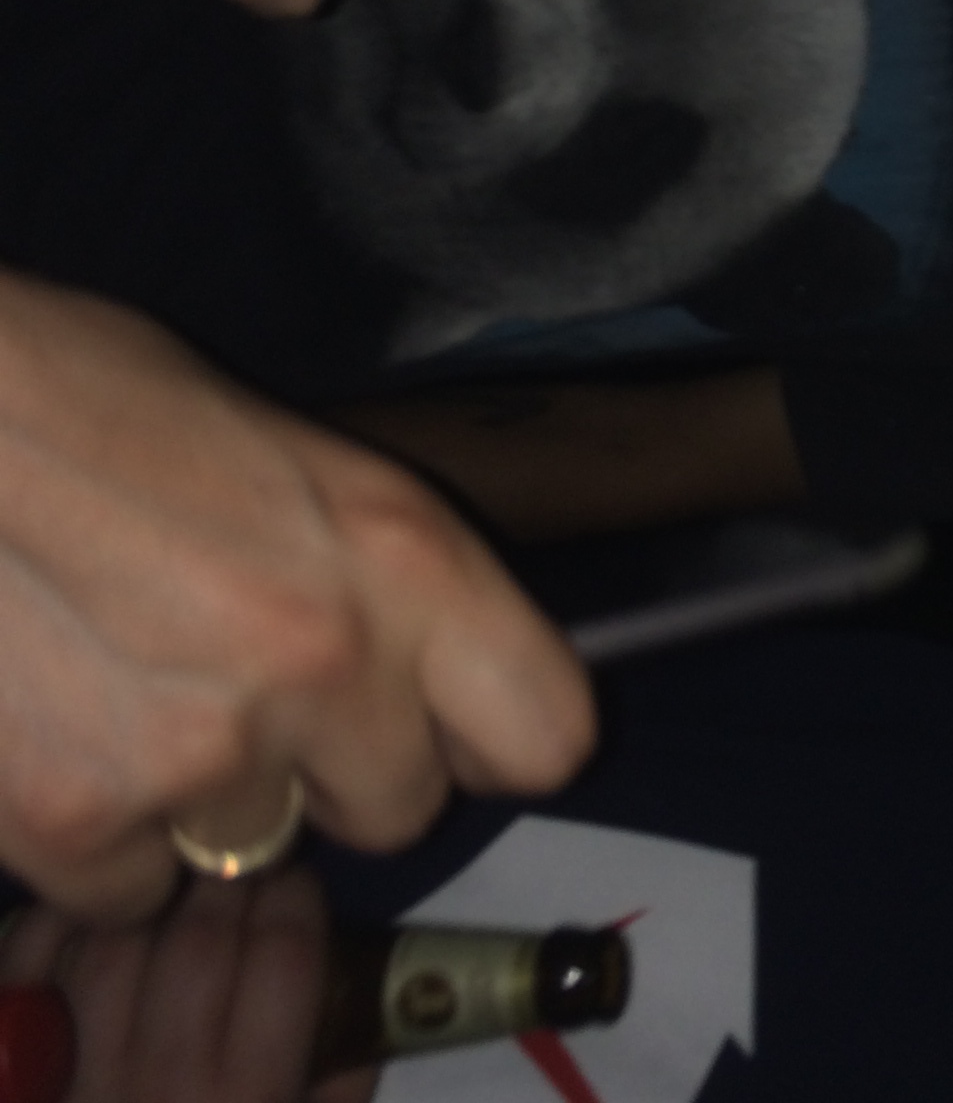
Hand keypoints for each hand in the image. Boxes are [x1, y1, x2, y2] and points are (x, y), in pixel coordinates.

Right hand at [0, 268, 593, 923]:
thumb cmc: (107, 401)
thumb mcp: (310, 462)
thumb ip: (391, 581)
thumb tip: (440, 670)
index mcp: (409, 556)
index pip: (549, 733)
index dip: (496, 741)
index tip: (457, 728)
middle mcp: (328, 662)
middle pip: (405, 812)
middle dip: (343, 771)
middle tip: (260, 688)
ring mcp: (202, 753)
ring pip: (260, 853)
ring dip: (214, 801)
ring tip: (142, 683)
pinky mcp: (73, 818)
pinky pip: (134, 886)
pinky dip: (104, 833)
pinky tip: (67, 726)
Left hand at [0, 869, 377, 1102]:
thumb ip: (333, 1102)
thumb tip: (360, 1026)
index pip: (285, 960)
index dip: (296, 899)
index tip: (297, 883)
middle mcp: (160, 1093)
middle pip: (199, 940)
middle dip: (227, 879)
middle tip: (236, 864)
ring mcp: (73, 1089)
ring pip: (112, 947)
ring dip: (147, 898)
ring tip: (167, 886)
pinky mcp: (12, 1082)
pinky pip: (24, 977)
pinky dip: (53, 930)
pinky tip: (87, 916)